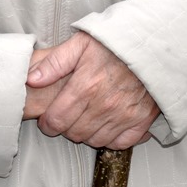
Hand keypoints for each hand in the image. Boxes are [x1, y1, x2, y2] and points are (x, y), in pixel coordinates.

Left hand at [26, 32, 159, 149]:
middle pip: (74, 133)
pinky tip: (108, 122)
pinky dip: (111, 137)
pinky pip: (119, 142)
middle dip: (67, 127)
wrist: (154, 44)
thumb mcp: (81, 43)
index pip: (57, 121)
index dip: (48, 123)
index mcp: (86, 86)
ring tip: (88, 116)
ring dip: (87, 132)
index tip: (49, 118)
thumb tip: (31, 79)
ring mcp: (124, 115)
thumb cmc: (116, 43)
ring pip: (95, 140)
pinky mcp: (142, 120)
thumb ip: (54, 62)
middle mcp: (105, 105)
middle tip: (69, 114)